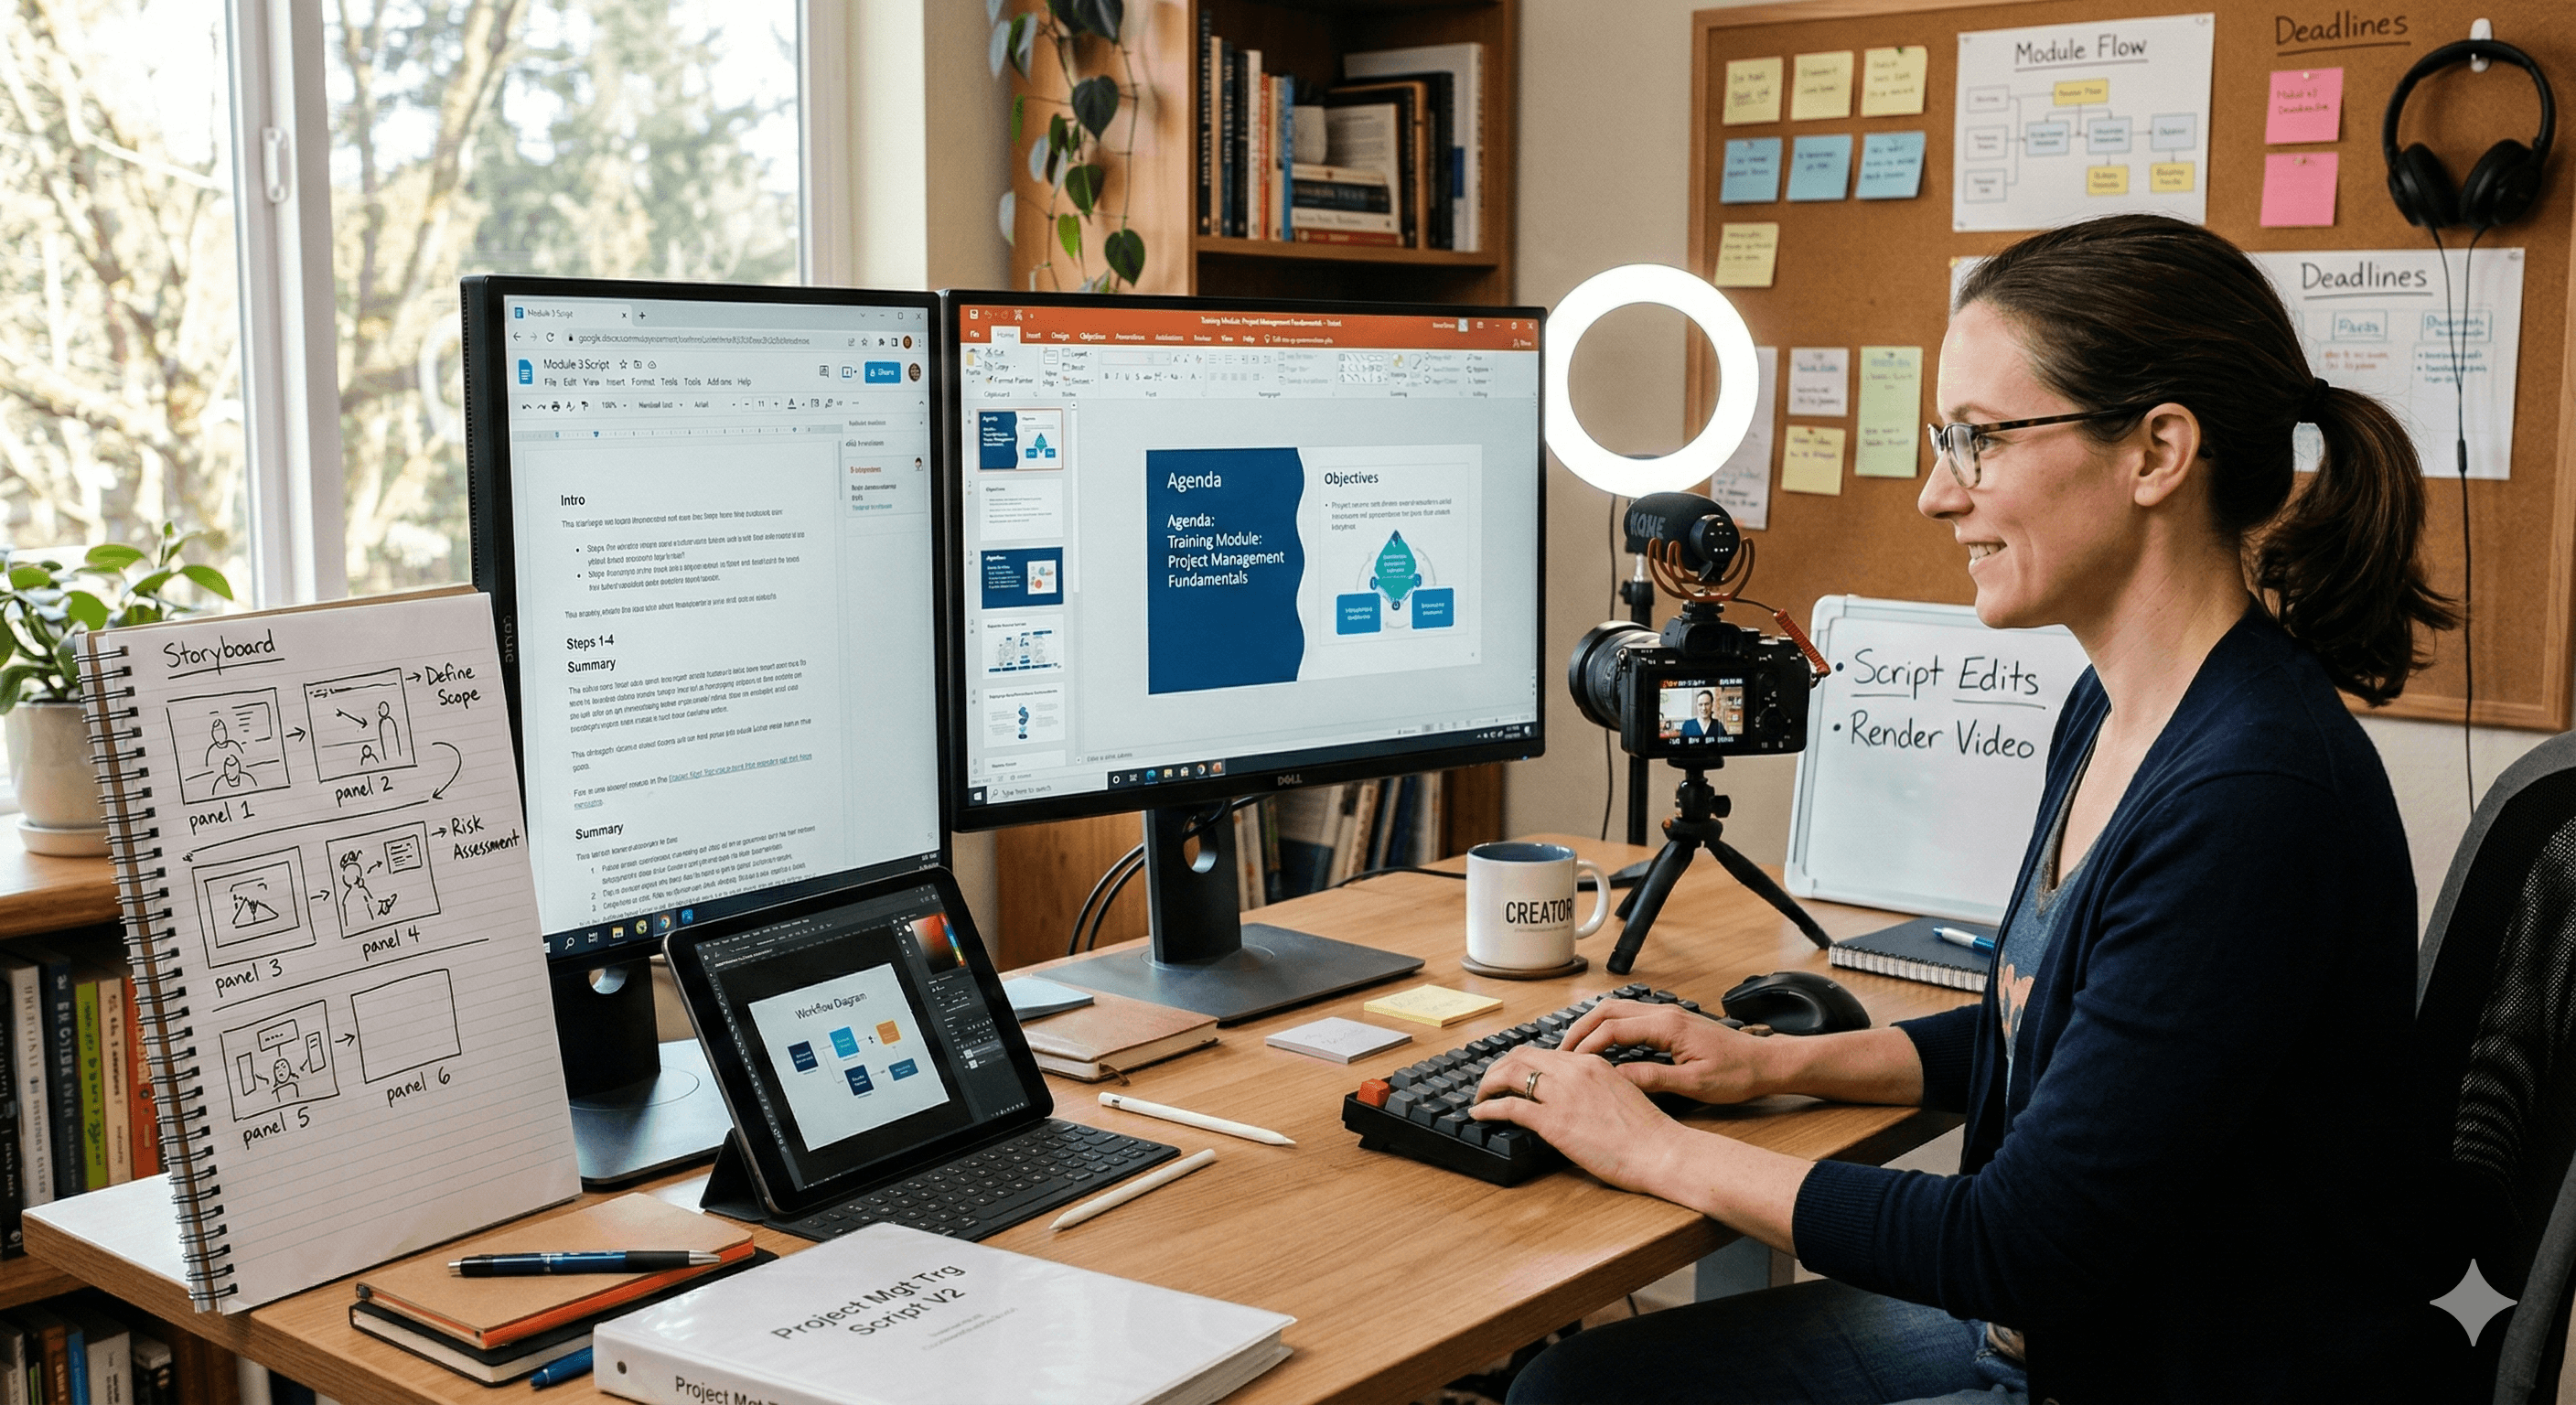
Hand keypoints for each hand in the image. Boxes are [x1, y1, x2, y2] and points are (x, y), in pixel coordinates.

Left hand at [1468, 1047, 1690, 1194]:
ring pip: (1509, 1074)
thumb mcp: (1621, 1094)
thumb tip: (1574, 1098)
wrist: (1661, 1151)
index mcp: (1591, 1063)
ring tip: (1479, 1097)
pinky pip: (1509, 1106)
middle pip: (1520, 1056)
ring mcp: (1563, 1095)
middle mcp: (1574, 1071)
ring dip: (1488, 1084)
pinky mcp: (1554, 1121)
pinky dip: (1487, 1107)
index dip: (1520, 1062)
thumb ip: (1594, 1088)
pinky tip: (1478, 1113)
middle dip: (1498, 1069)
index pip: (1544, 1053)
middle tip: (1488, 1084)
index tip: (1510, 1075)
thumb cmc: (1648, 1133)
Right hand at [1561, 998, 1777, 1104]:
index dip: (1587, 1046)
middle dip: (1581, 1029)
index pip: (1613, 1029)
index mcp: (1668, 1026)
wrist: (1766, 1063)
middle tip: (1562, 1053)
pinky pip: (1631, 1017)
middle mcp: (1665, 1014)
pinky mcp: (1672, 1022)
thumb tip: (1617, 1078)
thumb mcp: (1695, 1084)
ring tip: (1575, 1049)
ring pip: (1618, 1010)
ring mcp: (1669, 1015)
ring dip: (1593, 1025)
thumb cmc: (1738, 1074)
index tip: (1570, 1065)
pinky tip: (1603, 1045)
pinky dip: (1609, 1027)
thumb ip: (1654, 1078)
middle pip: (1608, 1010)